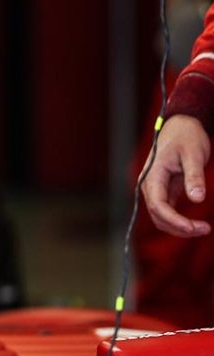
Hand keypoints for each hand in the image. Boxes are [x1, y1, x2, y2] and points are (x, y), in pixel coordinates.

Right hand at [141, 114, 212, 236]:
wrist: (179, 126)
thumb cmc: (186, 137)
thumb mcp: (194, 154)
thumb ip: (194, 177)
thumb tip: (197, 199)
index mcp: (153, 176)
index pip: (158, 206)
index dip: (175, 221)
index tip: (195, 228)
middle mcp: (149, 185)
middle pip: (158, 216)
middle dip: (179, 228)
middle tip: (206, 229)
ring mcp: (154, 189)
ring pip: (160, 217)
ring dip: (179, 227)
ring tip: (203, 228)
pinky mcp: (163, 191)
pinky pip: (166, 211)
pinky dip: (179, 221)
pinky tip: (195, 223)